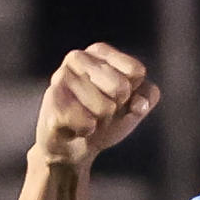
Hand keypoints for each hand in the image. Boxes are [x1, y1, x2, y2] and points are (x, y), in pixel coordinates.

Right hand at [34, 43, 160, 166]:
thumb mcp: (134, 105)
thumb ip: (148, 97)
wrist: (73, 147)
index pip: (136, 72)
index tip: (117, 99)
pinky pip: (87, 123)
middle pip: (121, 88)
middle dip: (116, 108)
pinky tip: (73, 127)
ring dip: (100, 122)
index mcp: (99, 51)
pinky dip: (86, 131)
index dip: (132, 94)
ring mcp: (61, 78)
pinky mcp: (52, 102)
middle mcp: (77, 57)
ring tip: (85, 118)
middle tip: (100, 112)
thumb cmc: (105, 119)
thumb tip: (138, 103)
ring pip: (105, 108)